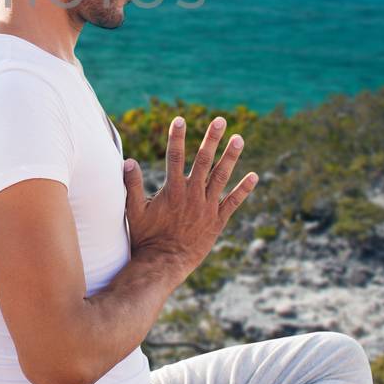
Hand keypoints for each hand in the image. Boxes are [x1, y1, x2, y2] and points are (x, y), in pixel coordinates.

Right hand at [122, 114, 256, 277]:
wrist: (164, 264)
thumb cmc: (145, 239)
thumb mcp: (133, 211)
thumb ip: (132, 185)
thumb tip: (128, 161)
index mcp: (173, 190)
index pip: (175, 156)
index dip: (177, 137)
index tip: (179, 119)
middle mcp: (193, 194)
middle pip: (203, 160)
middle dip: (212, 139)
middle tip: (220, 120)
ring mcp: (207, 207)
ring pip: (221, 176)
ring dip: (230, 157)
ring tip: (239, 139)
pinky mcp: (217, 221)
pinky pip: (233, 202)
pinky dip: (244, 189)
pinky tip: (254, 176)